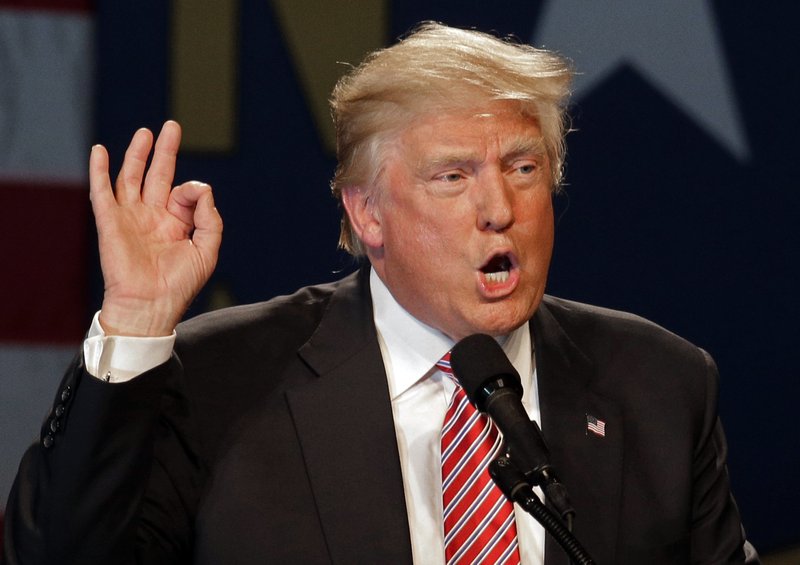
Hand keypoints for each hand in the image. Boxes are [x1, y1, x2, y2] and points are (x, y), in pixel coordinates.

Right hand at [90, 121, 222, 335]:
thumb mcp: (207, 250)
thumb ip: (210, 218)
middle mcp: (152, 217)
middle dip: (164, 151)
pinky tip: (100, 151)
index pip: (185, 193)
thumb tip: (201, 187)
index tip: (193, 197)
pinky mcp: (110, 221)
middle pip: (157, 175)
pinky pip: (102, 191)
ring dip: (137, 154)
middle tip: (171, 126)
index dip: (192, 190)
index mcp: (176, 224)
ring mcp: (130, 217)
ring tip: (145, 133)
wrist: (150, 305)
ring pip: (132, 178)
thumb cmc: (179, 285)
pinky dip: (99, 170)